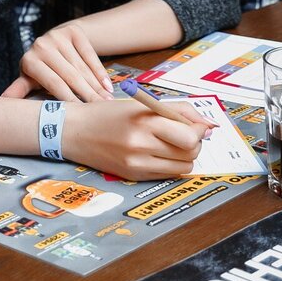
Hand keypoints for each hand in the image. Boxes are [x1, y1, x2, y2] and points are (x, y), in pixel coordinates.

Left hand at [1, 22, 113, 101]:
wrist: (54, 41)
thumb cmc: (42, 68)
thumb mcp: (31, 79)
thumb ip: (20, 89)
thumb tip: (4, 101)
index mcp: (29, 60)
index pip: (53, 84)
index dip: (69, 99)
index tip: (83, 114)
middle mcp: (42, 45)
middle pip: (70, 76)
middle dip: (87, 95)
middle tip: (102, 110)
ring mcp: (57, 36)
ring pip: (81, 67)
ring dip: (96, 86)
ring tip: (107, 102)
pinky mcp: (73, 31)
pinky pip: (90, 54)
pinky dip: (100, 72)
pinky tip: (107, 86)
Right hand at [64, 97, 206, 179]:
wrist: (74, 131)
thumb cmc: (107, 114)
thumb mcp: (142, 104)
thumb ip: (178, 111)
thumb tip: (207, 125)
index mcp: (144, 121)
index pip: (189, 136)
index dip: (198, 131)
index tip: (196, 126)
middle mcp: (141, 145)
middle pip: (190, 153)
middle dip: (193, 144)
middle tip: (183, 134)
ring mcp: (137, 164)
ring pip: (182, 167)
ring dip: (183, 156)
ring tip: (169, 144)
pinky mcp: (134, 176)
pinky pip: (166, 174)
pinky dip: (169, 164)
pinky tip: (156, 153)